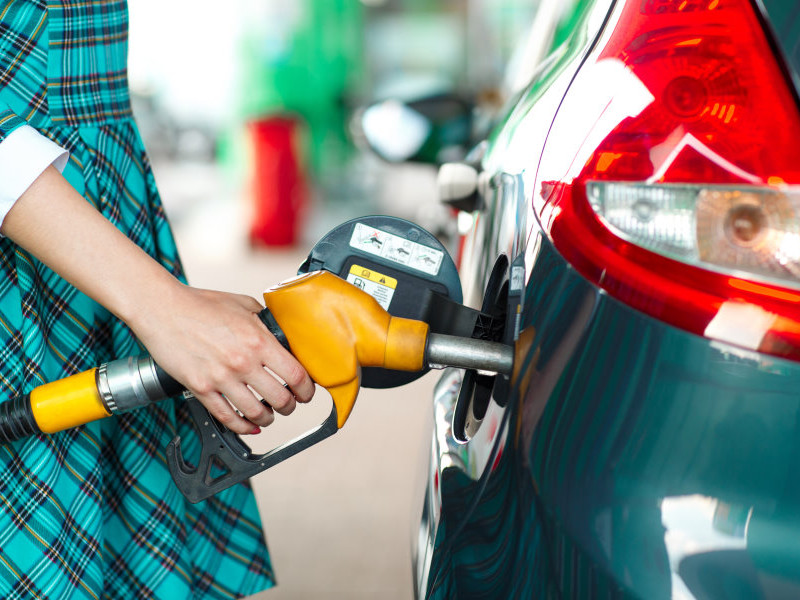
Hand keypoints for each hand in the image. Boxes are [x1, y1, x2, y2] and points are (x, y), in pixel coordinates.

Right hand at [129, 283, 315, 434]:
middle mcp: (242, 362)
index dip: (307, 389)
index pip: (296, 375)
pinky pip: (227, 417)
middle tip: (290, 404)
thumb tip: (283, 335)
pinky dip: (242, 426)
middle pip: (281, 399)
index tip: (306, 392)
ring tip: (270, 414)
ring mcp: (220, 378)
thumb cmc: (201, 303)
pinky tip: (249, 425)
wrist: (162, 309)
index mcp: (258, 340)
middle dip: (290, 406)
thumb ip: (266, 322)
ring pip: (256, 413)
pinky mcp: (200, 388)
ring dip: (268, 418)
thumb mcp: (244, 304)